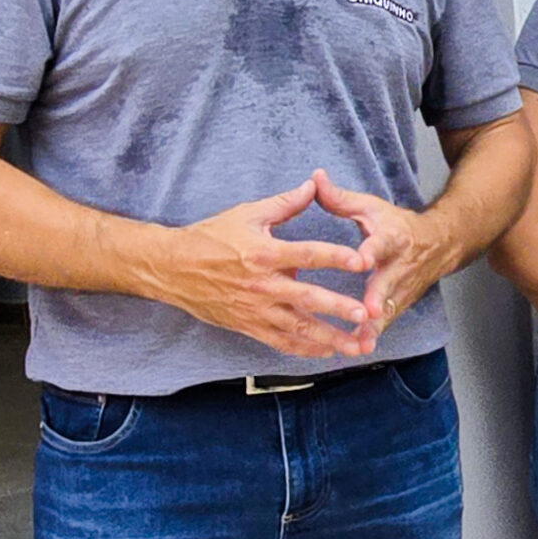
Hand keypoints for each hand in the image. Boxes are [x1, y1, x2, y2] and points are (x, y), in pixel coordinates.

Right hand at [146, 179, 371, 356]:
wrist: (172, 268)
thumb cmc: (210, 237)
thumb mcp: (246, 214)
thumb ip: (284, 203)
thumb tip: (313, 185)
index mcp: (264, 253)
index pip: (307, 255)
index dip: (336, 257)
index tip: (362, 262)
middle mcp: (262, 285)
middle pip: (307, 299)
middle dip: (338, 308)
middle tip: (365, 315)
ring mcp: (256, 310)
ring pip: (299, 329)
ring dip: (331, 339)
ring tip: (358, 346)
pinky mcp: (249, 327)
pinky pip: (282, 343)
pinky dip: (306, 350)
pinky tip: (329, 352)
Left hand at [308, 170, 452, 356]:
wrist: (440, 243)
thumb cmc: (397, 224)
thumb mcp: (371, 207)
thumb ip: (340, 198)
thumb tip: (314, 178)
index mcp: (391, 237)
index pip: (381, 244)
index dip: (371, 251)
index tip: (361, 259)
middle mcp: (400, 265)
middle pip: (387, 284)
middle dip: (377, 300)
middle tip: (366, 313)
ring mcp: (402, 288)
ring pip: (388, 310)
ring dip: (375, 327)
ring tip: (360, 344)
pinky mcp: (401, 304)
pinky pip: (385, 322)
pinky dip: (373, 335)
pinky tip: (357, 350)